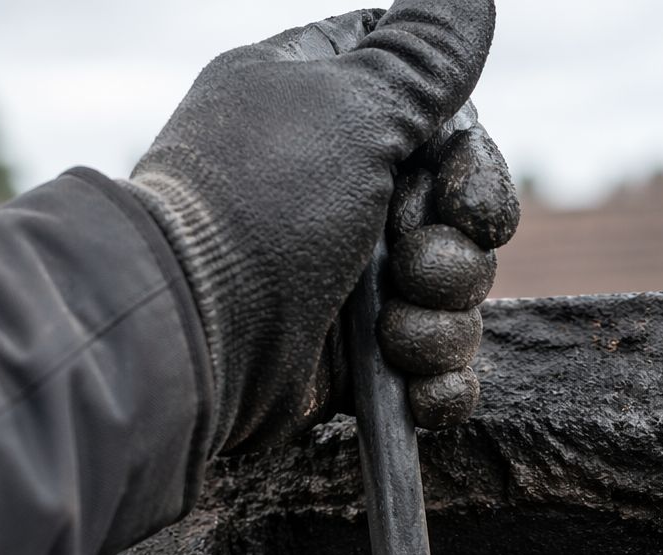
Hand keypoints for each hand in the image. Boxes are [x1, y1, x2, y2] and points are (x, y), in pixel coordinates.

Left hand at [128, 3, 518, 451]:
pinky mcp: (349, 364)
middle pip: (461, 219)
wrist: (195, 332)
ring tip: (394, 333)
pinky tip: (416, 389)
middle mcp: (343, 196)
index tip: (452, 184)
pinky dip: (435, 386)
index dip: (468, 158)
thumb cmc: (261, 204)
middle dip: (458, 252)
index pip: (438, 116)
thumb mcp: (351, 105)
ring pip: (453, 301)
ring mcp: (347, 284)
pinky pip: (429, 374)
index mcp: (333, 114)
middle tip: (411, 262)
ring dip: (442, 323)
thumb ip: (422, 58)